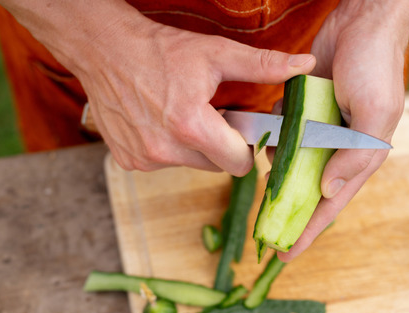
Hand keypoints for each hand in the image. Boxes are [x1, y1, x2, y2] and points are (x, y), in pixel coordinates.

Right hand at [0, 0, 315, 175]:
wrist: (104, 49)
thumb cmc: (160, 50)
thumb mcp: (216, 53)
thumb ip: (263, 65)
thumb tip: (304, 65)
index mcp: (190, 126)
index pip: (238, 163)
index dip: (244, 146)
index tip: (239, 127)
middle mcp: (165, 150)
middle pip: (215, 166)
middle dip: (218, 145)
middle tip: (208, 114)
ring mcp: (144, 158)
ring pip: (190, 165)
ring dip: (192, 146)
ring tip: (180, 113)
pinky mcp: (128, 162)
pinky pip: (163, 163)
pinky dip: (167, 147)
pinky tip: (158, 121)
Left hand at [278, 0, 408, 260]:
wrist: (362, 22)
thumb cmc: (376, 68)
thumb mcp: (375, 114)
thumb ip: (355, 155)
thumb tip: (329, 192)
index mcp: (360, 155)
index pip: (331, 205)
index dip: (309, 232)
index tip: (285, 255)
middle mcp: (340, 147)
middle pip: (310, 191)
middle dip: (289, 213)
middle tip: (263, 233)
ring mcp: (322, 129)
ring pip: (295, 164)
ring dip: (278, 175)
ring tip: (262, 188)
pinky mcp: (305, 108)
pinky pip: (286, 133)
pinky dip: (275, 142)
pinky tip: (263, 146)